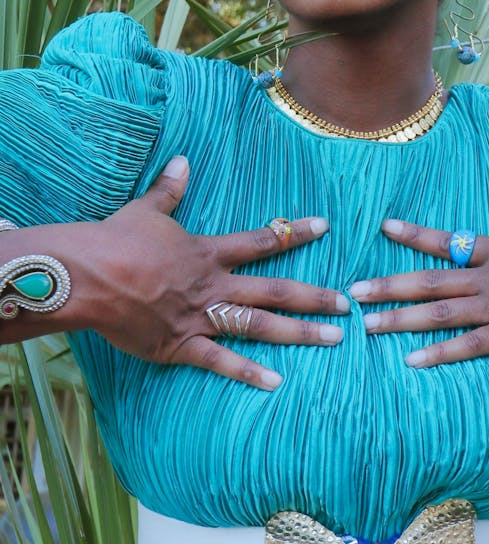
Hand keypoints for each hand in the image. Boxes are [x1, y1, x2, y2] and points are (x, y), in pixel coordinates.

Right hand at [2, 157, 347, 389]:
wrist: (86, 276)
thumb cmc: (114, 240)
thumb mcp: (146, 210)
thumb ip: (170, 189)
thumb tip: (183, 160)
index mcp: (208, 252)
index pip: (262, 241)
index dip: (294, 233)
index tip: (325, 227)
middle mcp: (214, 285)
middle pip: (274, 290)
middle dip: (313, 296)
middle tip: (347, 304)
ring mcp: (201, 316)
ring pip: (260, 325)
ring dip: (299, 332)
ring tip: (332, 338)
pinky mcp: (181, 344)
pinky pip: (221, 361)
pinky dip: (248, 373)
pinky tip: (276, 382)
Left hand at [349, 181, 488, 367]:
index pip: (448, 242)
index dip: (415, 236)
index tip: (384, 228)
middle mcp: (488, 279)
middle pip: (430, 282)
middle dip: (389, 286)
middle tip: (354, 290)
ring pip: (440, 313)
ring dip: (401, 319)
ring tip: (367, 325)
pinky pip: (470, 345)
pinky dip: (440, 353)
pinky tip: (410, 360)